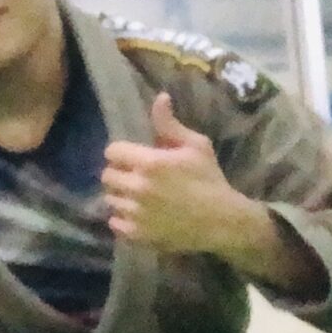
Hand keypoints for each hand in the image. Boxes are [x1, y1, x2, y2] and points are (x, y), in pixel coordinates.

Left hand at [101, 93, 251, 255]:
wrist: (224, 221)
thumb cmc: (210, 179)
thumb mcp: (196, 146)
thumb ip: (170, 124)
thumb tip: (160, 97)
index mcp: (149, 163)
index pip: (112, 152)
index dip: (121, 152)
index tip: (133, 157)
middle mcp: (138, 188)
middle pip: (107, 176)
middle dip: (119, 173)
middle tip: (134, 176)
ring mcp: (136, 214)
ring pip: (110, 200)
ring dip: (121, 196)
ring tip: (137, 196)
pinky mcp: (138, 235)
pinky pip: (115, 223)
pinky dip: (123, 219)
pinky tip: (138, 214)